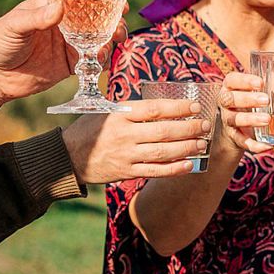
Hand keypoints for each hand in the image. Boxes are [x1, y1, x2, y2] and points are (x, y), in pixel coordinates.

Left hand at [0, 0, 110, 105]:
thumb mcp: (14, 26)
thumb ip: (37, 18)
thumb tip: (60, 7)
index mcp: (51, 6)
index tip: (117, 2)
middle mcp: (64, 23)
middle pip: (95, 17)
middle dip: (112, 21)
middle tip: (119, 28)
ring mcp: (68, 43)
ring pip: (98, 39)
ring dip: (110, 40)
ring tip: (113, 44)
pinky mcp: (69, 64)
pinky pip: (92, 61)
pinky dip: (102, 61)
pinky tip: (103, 62)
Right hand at [63, 99, 214, 182]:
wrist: (68, 156)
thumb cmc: (89, 128)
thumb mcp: (104, 109)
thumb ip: (130, 107)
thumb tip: (161, 101)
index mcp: (120, 115)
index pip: (155, 109)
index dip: (177, 107)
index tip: (194, 106)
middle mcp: (124, 135)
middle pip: (163, 131)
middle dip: (188, 128)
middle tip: (205, 125)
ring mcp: (125, 155)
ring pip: (162, 152)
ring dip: (185, 148)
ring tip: (201, 144)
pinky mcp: (126, 172)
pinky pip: (154, 171)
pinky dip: (173, 169)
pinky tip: (188, 165)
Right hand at [215, 72, 273, 153]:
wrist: (237, 129)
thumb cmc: (251, 103)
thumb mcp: (260, 92)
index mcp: (231, 87)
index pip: (232, 80)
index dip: (244, 80)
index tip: (260, 82)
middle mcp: (226, 103)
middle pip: (230, 99)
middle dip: (248, 99)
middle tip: (266, 100)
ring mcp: (228, 120)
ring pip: (234, 119)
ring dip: (250, 119)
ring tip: (267, 119)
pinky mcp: (234, 137)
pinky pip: (242, 141)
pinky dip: (254, 145)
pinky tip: (267, 145)